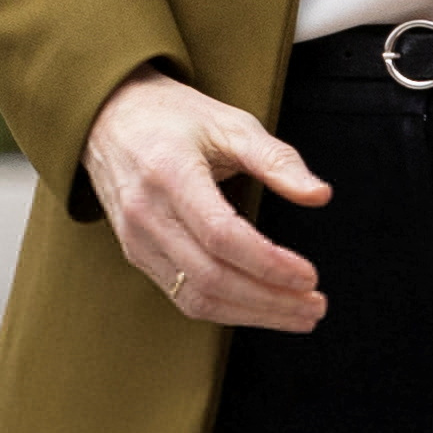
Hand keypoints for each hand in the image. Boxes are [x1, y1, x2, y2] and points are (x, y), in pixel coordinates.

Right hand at [84, 66, 330, 331]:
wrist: (111, 119)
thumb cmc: (176, 117)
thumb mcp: (231, 123)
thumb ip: (277, 160)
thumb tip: (321, 195)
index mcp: (170, 174)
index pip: (220, 236)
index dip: (268, 263)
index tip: (310, 276)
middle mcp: (147, 215)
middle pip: (210, 278)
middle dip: (269, 301)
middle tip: (315, 306)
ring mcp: (137, 241)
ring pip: (195, 298)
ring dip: (252, 315)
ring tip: (298, 315)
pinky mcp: (138, 255)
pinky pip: (182, 296)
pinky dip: (226, 309)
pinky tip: (261, 307)